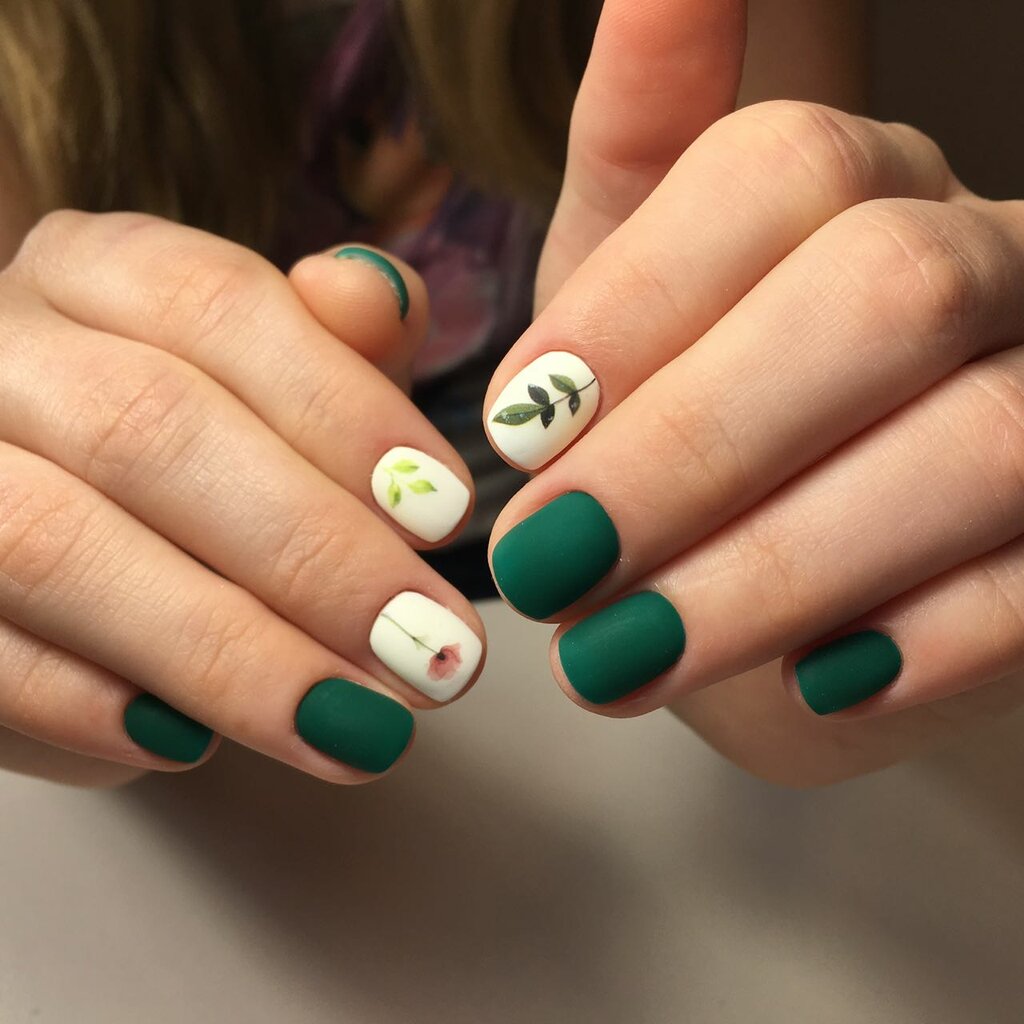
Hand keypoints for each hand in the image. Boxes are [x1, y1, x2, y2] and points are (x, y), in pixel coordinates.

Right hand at [0, 213, 484, 785]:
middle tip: (430, 649)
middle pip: (148, 429)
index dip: (344, 412)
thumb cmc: (190, 444)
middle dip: (313, 554)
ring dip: (227, 652)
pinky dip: (88, 706)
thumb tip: (385, 296)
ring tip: (356, 726)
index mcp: (95, 271)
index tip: (445, 512)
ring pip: (55, 547)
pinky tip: (193, 744)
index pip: (220, 305)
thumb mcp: (275, 380)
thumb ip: (339, 343)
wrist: (43, 501)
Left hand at [485, 0, 1023, 783]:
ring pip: (977, 447)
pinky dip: (912, 644)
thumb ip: (637, 136)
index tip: (518, 432)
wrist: (769, 579)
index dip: (634, 307)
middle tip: (548, 565)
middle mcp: (982, 262)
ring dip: (769, 571)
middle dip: (690, 449)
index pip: (780, 170)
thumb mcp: (627, 276)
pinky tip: (804, 682)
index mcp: (858, 186)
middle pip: (886, 293)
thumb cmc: (680, 419)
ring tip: (618, 656)